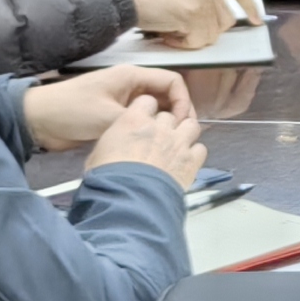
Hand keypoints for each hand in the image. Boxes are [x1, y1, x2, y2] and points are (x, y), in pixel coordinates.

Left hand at [25, 63, 188, 151]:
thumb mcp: (107, 116)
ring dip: (162, 124)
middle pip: (166, 96)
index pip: (172, 82)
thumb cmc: (70, 110)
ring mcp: (122, 102)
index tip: (181, 123)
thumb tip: (163, 132)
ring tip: (167, 144)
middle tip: (179, 137)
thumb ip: (138, 122)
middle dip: (177, 114)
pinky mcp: (114, 117)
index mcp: (131, 77)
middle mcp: (131, 87)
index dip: (183, 101)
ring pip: (154, 110)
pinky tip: (150, 146)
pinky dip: (148, 131)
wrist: (38, 121)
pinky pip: (140, 121)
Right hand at [87, 85, 207, 193]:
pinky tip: (187, 162)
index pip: (147, 101)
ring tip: (178, 146)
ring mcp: (178, 143)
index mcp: (134, 121)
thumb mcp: (98, 154)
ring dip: (185, 134)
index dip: (146, 110)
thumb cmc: (107, 177)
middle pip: (169, 116)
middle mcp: (159, 128)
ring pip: (191, 126)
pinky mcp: (191, 162)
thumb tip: (114, 146)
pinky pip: (201, 149)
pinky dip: (195, 154)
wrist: (127, 198)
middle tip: (158, 139)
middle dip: (165, 125)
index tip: (143, 120)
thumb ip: (113, 142)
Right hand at [119, 0, 263, 51]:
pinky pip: (197, 41)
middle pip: (225, 20)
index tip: (257, 21)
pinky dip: (182, 44)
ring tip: (171, 29)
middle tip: (184, 30)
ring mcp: (202, 0)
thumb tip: (209, 18)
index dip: (249, 6)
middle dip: (208, 30)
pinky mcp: (194, 16)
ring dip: (192, 38)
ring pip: (211, 34)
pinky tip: (166, 34)